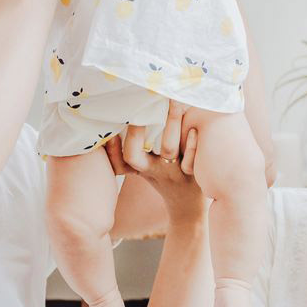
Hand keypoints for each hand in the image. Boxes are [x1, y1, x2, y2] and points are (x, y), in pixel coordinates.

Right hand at [106, 107, 205, 223]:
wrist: (189, 206)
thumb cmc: (165, 179)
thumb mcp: (146, 169)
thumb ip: (133, 149)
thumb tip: (123, 114)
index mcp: (141, 168)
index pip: (118, 161)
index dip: (110, 149)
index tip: (111, 129)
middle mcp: (154, 169)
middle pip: (134, 155)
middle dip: (135, 130)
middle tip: (143, 103)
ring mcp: (174, 171)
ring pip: (167, 149)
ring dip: (171, 123)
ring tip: (175, 100)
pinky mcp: (195, 172)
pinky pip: (191, 161)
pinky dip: (192, 145)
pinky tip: (195, 128)